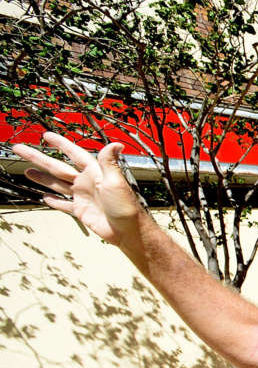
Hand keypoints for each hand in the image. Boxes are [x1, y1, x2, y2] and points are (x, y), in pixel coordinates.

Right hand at [12, 132, 140, 244]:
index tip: (46, 135)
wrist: (127, 231)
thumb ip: (110, 163)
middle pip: (57, 167)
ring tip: (26, 171)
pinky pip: (64, 204)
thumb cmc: (126, 206)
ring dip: (42, 178)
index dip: (60, 144)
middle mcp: (86, 182)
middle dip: (38, 158)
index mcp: (94, 172)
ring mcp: (82, 197)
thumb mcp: (116, 182)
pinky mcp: (81, 211)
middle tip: (19, 149)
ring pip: (56, 184)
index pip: (74, 154)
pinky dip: (54, 201)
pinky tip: (44, 197)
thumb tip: (117, 143)